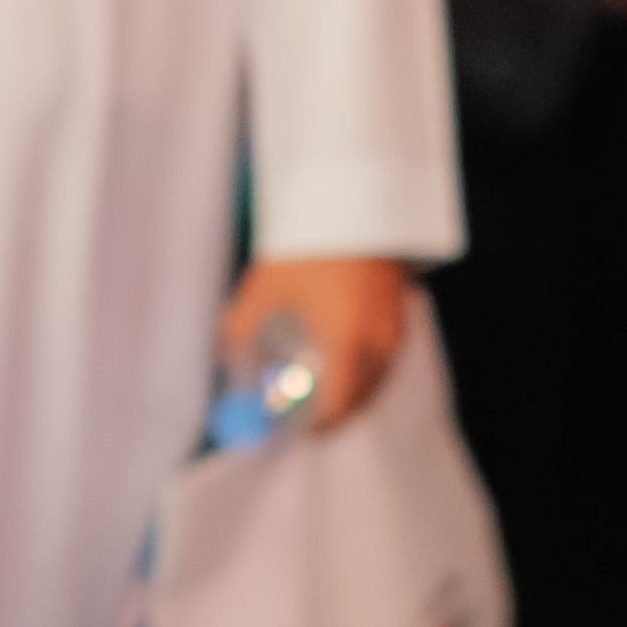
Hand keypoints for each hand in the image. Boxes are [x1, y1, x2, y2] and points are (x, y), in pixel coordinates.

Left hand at [223, 254, 415, 425]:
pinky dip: (364, 370)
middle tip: (303, 415)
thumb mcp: (265, 289)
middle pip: (359, 399)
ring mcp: (395, 328)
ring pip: (375, 381)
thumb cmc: (305, 244)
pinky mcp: (401, 314)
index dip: (314, 424)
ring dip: (350, 392)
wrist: (351, 197)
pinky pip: (384, 361)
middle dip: (332, 412)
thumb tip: (226, 363)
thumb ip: (242, 332)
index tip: (293, 429)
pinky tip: (339, 357)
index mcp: (345, 341)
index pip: (336, 406)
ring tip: (319, 386)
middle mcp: (378, 341)